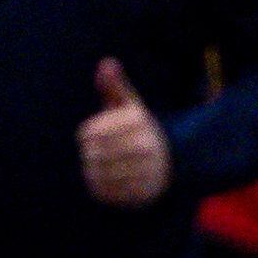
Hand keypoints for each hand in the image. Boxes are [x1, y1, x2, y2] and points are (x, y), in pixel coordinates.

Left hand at [80, 58, 168, 207]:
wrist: (170, 162)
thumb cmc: (139, 129)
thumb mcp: (130, 105)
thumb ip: (115, 85)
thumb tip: (107, 63)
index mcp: (137, 122)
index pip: (89, 131)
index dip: (87, 133)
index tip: (95, 134)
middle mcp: (144, 147)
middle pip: (92, 153)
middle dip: (90, 153)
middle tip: (98, 153)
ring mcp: (144, 172)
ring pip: (97, 173)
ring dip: (93, 171)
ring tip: (103, 165)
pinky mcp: (140, 194)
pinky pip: (105, 192)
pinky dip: (100, 187)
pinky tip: (108, 179)